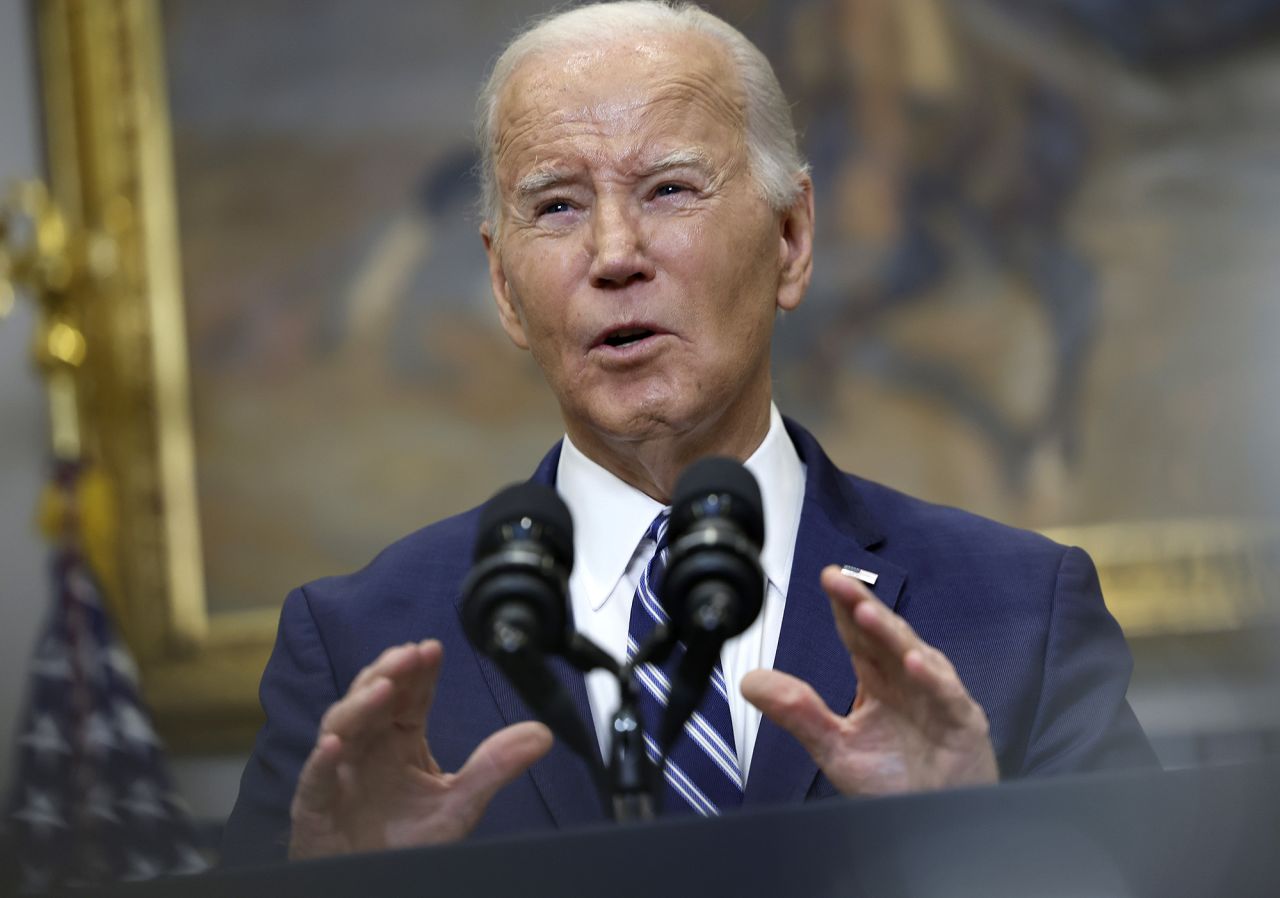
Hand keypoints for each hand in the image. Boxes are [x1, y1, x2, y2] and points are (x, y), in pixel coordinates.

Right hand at [289, 640, 552, 858]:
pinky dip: (322, 761)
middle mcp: (366, 747)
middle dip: (389, 673)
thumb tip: (542, 734)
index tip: (433, 649)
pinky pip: (315, 779)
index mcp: (398, 740)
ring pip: (341, 726)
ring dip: (360, 705)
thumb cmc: (407, 842)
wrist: (374, 885)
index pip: (408, 695)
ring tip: (383, 689)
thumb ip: (495, 766)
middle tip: (410, 654)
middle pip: (371, 698)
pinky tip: (335, 745)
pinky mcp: (315, 805)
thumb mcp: (459, 803)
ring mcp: (338, 772)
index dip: (419, 672)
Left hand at [742, 566, 997, 793]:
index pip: (857, 635)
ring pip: (914, 655)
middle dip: (861, 604)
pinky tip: (913, 664)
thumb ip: (797, 712)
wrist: (936, 824)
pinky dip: (932, 679)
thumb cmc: (895, 783)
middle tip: (837, 579)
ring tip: (865, 612)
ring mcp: (937, 697)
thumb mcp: (835, 747)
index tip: (825, 577)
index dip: (842, 606)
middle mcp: (908, 680)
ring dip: (890, 634)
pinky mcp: (962, 722)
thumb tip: (749, 681)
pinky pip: (947, 695)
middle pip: (883, 634)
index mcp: (879, 681)